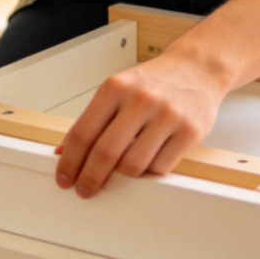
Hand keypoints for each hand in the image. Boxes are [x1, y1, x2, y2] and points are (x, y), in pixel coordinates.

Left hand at [54, 48, 226, 197]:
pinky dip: (149, 170)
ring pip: (134, 166)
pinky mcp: (189, 131)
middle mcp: (140, 99)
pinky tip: (148, 158)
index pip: (84, 132)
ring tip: (124, 167)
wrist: (196, 69)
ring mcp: (166, 115)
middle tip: (85, 190)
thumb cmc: (153, 82)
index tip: (64, 178)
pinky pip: (160, 168)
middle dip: (90, 178)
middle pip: (106, 153)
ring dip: (123, 174)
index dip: (70, 161)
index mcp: (115, 87)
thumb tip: (63, 152)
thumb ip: (92, 119)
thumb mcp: (118, 90)